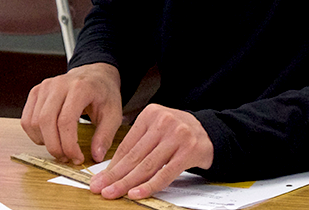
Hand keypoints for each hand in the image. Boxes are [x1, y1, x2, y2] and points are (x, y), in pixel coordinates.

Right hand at [20, 63, 122, 164]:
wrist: (93, 74)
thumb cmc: (103, 94)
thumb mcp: (114, 114)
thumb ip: (105, 136)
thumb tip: (96, 156)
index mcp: (80, 88)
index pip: (66, 121)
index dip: (69, 145)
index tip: (77, 158)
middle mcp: (58, 85)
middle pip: (46, 121)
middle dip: (54, 147)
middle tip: (66, 159)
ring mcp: (44, 87)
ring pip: (33, 122)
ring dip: (44, 142)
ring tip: (59, 149)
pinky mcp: (36, 92)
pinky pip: (26, 119)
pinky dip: (34, 134)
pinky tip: (48, 138)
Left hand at [90, 104, 212, 199]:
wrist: (210, 132)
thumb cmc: (177, 133)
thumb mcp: (157, 129)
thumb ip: (138, 144)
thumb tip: (112, 169)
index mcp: (150, 114)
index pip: (127, 145)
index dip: (111, 165)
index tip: (99, 179)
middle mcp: (163, 122)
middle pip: (134, 156)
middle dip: (114, 176)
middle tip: (99, 189)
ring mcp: (177, 136)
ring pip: (147, 166)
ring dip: (127, 183)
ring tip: (113, 193)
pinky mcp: (189, 151)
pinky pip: (165, 173)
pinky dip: (149, 185)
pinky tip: (136, 193)